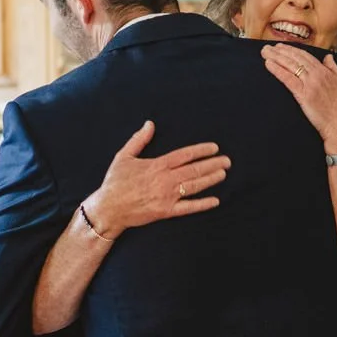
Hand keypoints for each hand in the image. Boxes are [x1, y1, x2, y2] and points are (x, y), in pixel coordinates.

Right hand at [83, 121, 229, 238]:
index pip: (185, 155)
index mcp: (157, 165)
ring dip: (211, 179)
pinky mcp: (166, 212)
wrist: (108, 208)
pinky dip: (202, 204)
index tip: (214, 148)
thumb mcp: (124, 156)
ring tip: (223, 174)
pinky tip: (215, 200)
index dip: (201, 151)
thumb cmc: (115, 182)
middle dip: (213, 164)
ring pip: (194, 186)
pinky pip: (188, 208)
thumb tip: (149, 124)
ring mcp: (167, 196)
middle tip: (227, 161)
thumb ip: (139, 140)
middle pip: (194, 170)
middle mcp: (165, 179)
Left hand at [261, 44, 336, 151]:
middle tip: (268, 47)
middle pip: (295, 58)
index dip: (292, 50)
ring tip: (265, 52)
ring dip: (276, 57)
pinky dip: (277, 70)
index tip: (282, 47)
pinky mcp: (304, 95)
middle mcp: (317, 75)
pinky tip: (268, 64)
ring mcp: (310, 84)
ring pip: (290, 65)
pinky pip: (288, 79)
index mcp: (326, 72)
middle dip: (280, 51)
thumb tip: (328, 57)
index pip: (306, 56)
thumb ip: (335, 69)